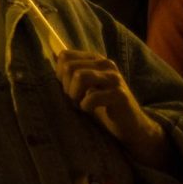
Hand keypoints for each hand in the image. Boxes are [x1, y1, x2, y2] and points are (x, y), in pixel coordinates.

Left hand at [56, 49, 170, 169]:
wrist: (130, 127)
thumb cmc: (102, 107)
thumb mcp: (84, 87)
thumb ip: (70, 73)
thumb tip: (51, 57)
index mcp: (95, 59)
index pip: (65, 56)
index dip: (60, 74)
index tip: (68, 88)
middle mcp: (106, 64)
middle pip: (69, 66)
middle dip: (66, 86)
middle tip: (75, 99)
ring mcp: (114, 79)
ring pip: (80, 76)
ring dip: (74, 94)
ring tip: (80, 103)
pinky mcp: (120, 95)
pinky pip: (91, 97)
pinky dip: (85, 106)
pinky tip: (90, 110)